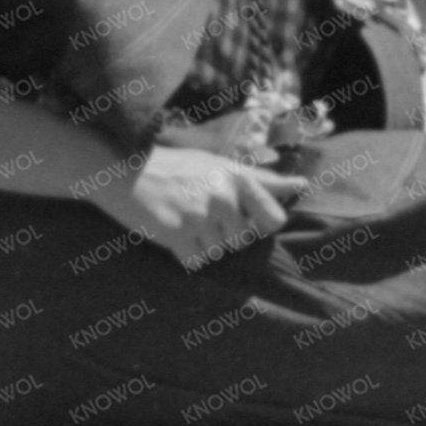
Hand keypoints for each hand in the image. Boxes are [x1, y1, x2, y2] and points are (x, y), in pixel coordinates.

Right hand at [94, 143, 294, 270]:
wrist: (124, 170)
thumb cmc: (175, 167)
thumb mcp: (220, 164)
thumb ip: (261, 179)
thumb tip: (301, 184)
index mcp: (238, 178)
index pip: (274, 219)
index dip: (260, 225)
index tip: (244, 218)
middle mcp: (223, 196)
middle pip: (240, 240)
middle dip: (223, 234)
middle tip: (198, 215)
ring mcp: (200, 215)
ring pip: (218, 252)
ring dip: (202, 244)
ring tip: (184, 220)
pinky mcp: (176, 233)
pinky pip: (196, 261)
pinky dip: (185, 254)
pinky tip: (172, 233)